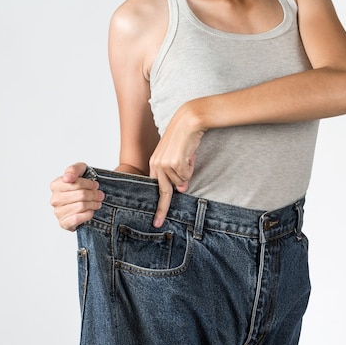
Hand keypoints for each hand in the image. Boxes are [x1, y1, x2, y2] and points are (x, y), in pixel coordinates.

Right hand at [49, 162, 104, 230]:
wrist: (83, 202)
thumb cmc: (80, 185)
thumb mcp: (80, 171)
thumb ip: (73, 169)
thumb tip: (67, 178)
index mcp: (55, 185)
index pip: (77, 183)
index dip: (89, 184)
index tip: (95, 185)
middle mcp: (54, 199)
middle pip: (81, 195)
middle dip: (94, 194)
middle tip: (100, 195)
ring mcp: (58, 212)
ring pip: (81, 206)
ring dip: (93, 204)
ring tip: (97, 203)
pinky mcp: (63, 223)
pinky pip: (77, 218)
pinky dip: (88, 214)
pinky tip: (90, 211)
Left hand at [149, 104, 203, 227]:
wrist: (188, 121)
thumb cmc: (184, 138)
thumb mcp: (178, 157)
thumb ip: (177, 174)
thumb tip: (181, 189)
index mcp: (154, 163)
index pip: (156, 188)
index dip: (158, 206)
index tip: (156, 221)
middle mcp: (157, 165)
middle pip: (163, 192)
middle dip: (162, 209)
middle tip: (158, 223)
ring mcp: (165, 164)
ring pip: (181, 182)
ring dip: (187, 172)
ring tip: (187, 157)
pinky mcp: (174, 163)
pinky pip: (187, 176)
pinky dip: (191, 168)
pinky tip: (189, 155)